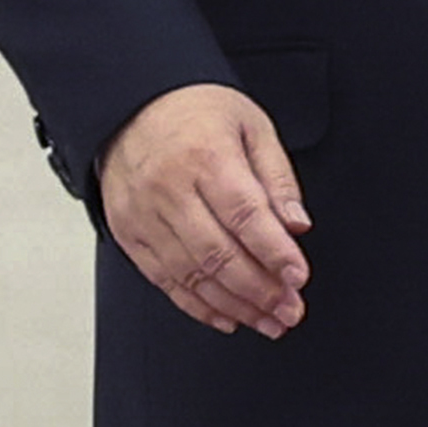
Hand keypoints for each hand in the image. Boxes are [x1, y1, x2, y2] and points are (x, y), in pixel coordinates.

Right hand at [104, 82, 307, 337]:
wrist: (131, 105)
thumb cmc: (195, 112)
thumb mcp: (251, 126)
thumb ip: (277, 178)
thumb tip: (296, 225)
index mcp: (205, 156)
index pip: (245, 215)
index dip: (274, 252)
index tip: (299, 277)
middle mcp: (169, 188)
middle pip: (218, 253)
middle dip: (260, 291)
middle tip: (290, 311)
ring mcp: (143, 214)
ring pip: (192, 274)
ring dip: (235, 306)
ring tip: (268, 321)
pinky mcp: (128, 233)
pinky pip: (164, 280)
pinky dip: (197, 305)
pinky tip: (228, 317)